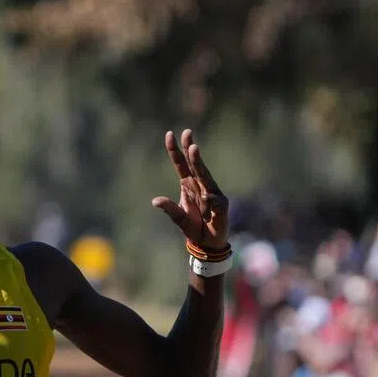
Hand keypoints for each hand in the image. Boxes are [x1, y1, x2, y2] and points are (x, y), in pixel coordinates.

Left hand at [151, 129, 228, 250]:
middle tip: (187, 133)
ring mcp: (212, 194)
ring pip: (204, 175)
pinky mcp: (221, 205)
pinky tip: (206, 208)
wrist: (208, 244)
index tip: (169, 134)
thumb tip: (155, 200)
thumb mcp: (179, 218)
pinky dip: (208, 202)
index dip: (175, 151)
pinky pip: (212, 199)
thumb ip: (169, 208)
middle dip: (189, 149)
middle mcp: (200, 186)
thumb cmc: (194, 228)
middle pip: (194, 164)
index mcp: (188, 186)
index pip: (181, 165)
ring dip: (198, 162)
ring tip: (193, 149)